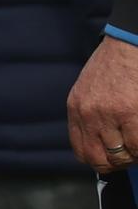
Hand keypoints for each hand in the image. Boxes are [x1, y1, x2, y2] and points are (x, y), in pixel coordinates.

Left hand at [69, 37, 137, 172]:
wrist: (129, 44)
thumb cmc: (115, 66)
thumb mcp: (90, 89)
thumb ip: (91, 114)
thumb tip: (102, 142)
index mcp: (76, 107)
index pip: (81, 150)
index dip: (99, 161)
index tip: (113, 159)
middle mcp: (88, 113)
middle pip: (98, 160)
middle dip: (118, 164)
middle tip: (131, 155)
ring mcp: (108, 114)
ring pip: (121, 156)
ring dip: (134, 155)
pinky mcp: (130, 114)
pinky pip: (137, 147)